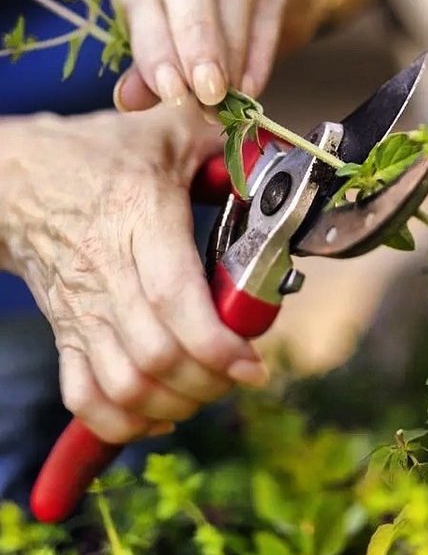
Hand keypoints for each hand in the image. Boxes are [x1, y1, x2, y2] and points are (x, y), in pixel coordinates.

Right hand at [0, 100, 267, 443]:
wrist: (17, 180)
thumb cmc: (96, 155)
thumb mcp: (165, 132)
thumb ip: (224, 145)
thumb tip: (275, 165)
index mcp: (139, 219)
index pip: (174, 298)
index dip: (216, 344)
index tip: (253, 363)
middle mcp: (108, 275)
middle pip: (156, 357)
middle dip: (210, 381)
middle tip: (240, 373)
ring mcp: (82, 311)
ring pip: (125, 387)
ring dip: (175, 404)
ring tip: (206, 390)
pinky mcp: (65, 334)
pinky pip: (84, 398)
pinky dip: (123, 423)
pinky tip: (159, 414)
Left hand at [91, 0, 319, 110]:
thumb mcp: (149, 7)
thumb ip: (143, 51)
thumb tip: (128, 100)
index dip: (155, 42)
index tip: (171, 91)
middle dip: (199, 39)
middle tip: (208, 94)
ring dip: (232, 51)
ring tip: (226, 100)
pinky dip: (261, 49)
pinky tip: (251, 86)